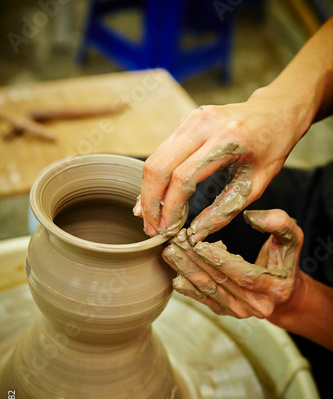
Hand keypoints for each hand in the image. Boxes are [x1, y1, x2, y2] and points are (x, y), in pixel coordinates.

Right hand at [135, 96, 302, 241]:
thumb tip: (195, 235)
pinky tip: (156, 197)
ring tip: (150, 217)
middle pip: (160, 166)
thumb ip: (225, 211)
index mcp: (227, 140)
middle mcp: (204, 124)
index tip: (168, 229)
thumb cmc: (271, 148)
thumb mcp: (256, 185)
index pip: (184, 177)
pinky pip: (162, 152)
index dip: (171, 207)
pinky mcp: (186, 121)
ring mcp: (191, 119)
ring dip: (148, 191)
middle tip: (152, 227)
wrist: (275, 112)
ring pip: (155, 158)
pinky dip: (155, 177)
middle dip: (151, 202)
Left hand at [162, 209, 303, 318]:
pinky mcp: (225, 312)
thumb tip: (252, 215)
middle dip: (195, 261)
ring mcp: (239, 311)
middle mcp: (257, 305)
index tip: (200, 245)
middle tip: (176, 242)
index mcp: (275, 288)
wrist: (282, 292)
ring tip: (170, 253)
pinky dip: (188, 288)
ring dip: (186, 271)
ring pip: (208, 289)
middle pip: (220, 281)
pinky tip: (174, 275)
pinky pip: (204, 299)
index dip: (221, 261)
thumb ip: (279, 224)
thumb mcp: (291, 239)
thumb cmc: (284, 261)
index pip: (244, 275)